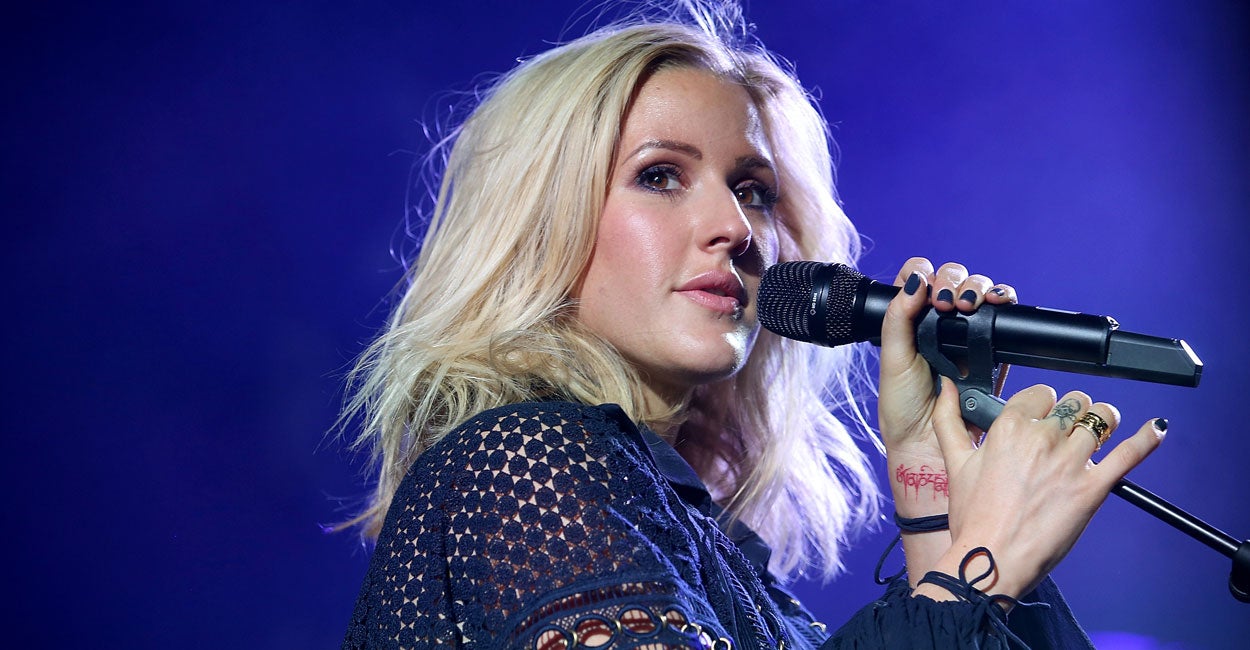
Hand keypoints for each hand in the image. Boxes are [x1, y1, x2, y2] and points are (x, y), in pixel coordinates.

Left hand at [878, 258, 1016, 509]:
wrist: (930, 445)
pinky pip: (1003, 318)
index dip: (925, 274)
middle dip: (956, 281)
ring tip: (971, 304)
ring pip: (980, 293)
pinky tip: (999, 305)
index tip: (927, 290)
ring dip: (979, 288)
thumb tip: (914, 282)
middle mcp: (939, 323)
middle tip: (949, 303)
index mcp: (910, 321)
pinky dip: (1004, 304)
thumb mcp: (892, 360)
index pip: (919, 278)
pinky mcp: (993, 350)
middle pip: (954, 280)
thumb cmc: (903, 408)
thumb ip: (897, 320)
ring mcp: (967, 335)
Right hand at [919, 377, 1165, 600]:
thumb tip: (946, 388)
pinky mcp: (1093, 487)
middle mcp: (1043, 438)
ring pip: (1101, 420)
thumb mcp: (955, 462)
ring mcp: (1071, 462)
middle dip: (1072, 412)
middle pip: (1073, 403)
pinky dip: (1145, 439)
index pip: (1040, 393)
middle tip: (1067, 429)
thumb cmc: (972, 517)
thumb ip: (948, 419)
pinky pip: (1128, 454)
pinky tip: (1155, 429)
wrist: (990, 559)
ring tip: (1100, 429)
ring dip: (1102, 421)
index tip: (1042, 416)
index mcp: (1009, 427)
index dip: (1043, 404)